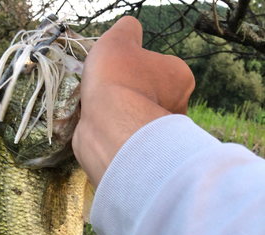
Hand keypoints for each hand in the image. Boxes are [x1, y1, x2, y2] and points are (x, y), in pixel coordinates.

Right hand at [72, 16, 194, 187]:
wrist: (109, 128)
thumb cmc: (116, 80)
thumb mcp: (118, 40)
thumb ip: (127, 29)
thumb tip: (130, 28)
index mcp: (181, 78)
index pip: (160, 68)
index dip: (135, 68)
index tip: (118, 72)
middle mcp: (179, 108)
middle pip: (151, 96)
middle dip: (132, 96)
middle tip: (110, 94)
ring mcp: (163, 135)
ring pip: (140, 120)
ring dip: (123, 117)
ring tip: (103, 113)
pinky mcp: (147, 156)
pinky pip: (131, 140)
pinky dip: (118, 135)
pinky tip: (105, 131)